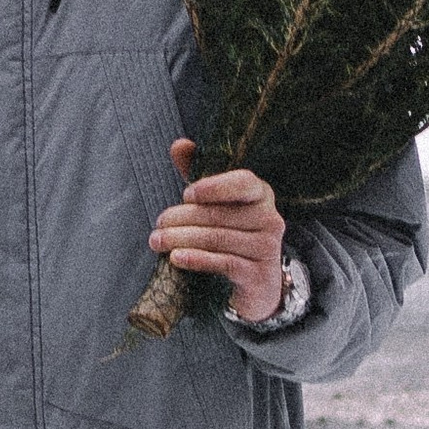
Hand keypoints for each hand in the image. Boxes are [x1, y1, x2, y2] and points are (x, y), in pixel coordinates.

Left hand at [150, 140, 286, 324]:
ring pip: (218, 238)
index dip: (215, 186)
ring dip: (182, 239)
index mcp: (260, 194)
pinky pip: (224, 262)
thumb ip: (198, 173)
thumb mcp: (216, 203)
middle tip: (158, 224)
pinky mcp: (259, 274)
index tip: (187, 193)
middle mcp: (270, 218)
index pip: (243, 182)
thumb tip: (179, 144)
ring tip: (157, 241)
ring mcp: (268, 247)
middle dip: (183, 218)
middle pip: (221, 214)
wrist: (258, 284)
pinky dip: (197, 259)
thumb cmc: (232, 234)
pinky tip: (176, 258)